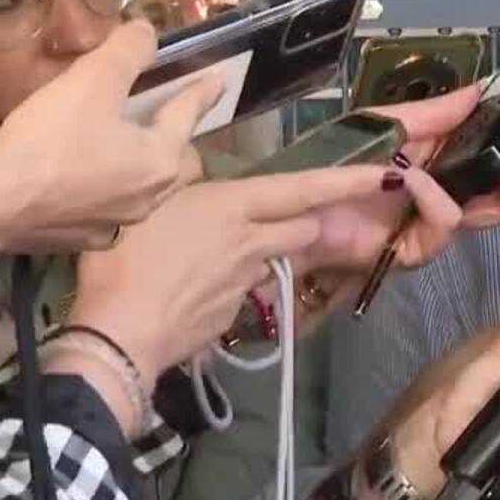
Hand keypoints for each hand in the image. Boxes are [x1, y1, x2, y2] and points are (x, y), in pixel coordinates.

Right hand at [0, 21, 218, 251]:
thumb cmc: (52, 139)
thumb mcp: (92, 81)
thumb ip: (125, 52)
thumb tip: (146, 30)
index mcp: (161, 159)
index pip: (188, 116)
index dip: (201, 93)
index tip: (218, 82)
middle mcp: (149, 198)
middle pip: (179, 166)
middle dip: (179, 144)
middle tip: (167, 126)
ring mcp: (116, 225)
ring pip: (146, 193)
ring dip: (143, 171)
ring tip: (128, 154)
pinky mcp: (80, 242)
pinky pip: (108, 215)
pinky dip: (107, 197)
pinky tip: (88, 189)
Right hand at [67, 164, 395, 381]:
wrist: (116, 336)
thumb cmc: (122, 259)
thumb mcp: (145, 201)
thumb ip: (180, 179)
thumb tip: (193, 163)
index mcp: (235, 205)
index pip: (305, 188)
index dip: (347, 181)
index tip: (384, 174)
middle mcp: (253, 241)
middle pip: (305, 228)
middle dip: (304, 223)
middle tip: (275, 220)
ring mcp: (248, 281)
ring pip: (279, 259)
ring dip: (269, 254)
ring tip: (220, 256)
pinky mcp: (238, 313)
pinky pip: (250, 289)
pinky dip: (237, 284)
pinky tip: (198, 288)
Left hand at [292, 87, 499, 280]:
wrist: (297, 205)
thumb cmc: (339, 163)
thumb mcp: (391, 124)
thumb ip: (437, 112)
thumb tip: (481, 89)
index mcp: (444, 163)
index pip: (496, 155)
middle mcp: (449, 194)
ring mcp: (437, 225)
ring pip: (494, 212)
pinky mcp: (420, 249)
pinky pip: (446, 223)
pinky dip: (433, 198)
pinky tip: (416, 180)